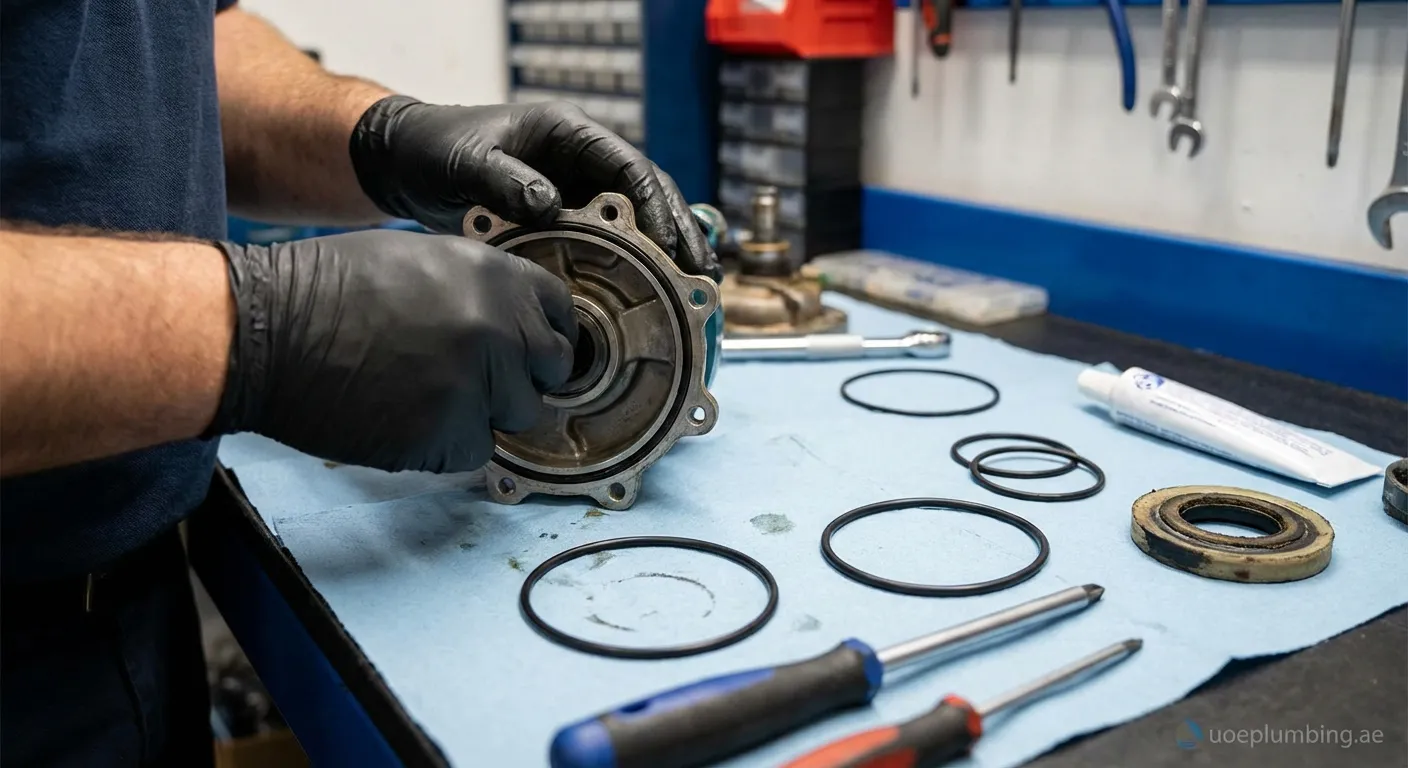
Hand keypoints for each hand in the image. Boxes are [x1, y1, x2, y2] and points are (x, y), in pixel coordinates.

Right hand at [209, 230, 575, 472]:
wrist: (265, 331)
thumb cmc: (327, 289)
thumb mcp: (423, 259)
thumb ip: (483, 290)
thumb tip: (519, 323)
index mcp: (496, 276)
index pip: (560, 315)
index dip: (542, 335)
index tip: (527, 350)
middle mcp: (498, 330)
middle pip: (549, 373)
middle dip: (518, 378)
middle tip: (471, 377)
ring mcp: (476, 386)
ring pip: (516, 417)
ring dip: (483, 413)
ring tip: (423, 392)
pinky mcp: (448, 436)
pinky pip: (474, 451)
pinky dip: (446, 443)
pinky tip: (403, 417)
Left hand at [349, 96, 719, 280]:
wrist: (404, 164)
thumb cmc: (434, 149)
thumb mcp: (466, 162)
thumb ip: (506, 182)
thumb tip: (550, 206)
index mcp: (568, 133)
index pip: (629, 167)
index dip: (657, 206)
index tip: (670, 243)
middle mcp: (581, 159)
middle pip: (647, 195)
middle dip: (679, 232)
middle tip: (703, 271)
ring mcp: (575, 189)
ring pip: (635, 219)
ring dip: (665, 250)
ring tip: (695, 285)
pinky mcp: (564, 218)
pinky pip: (608, 240)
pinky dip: (633, 263)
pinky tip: (653, 289)